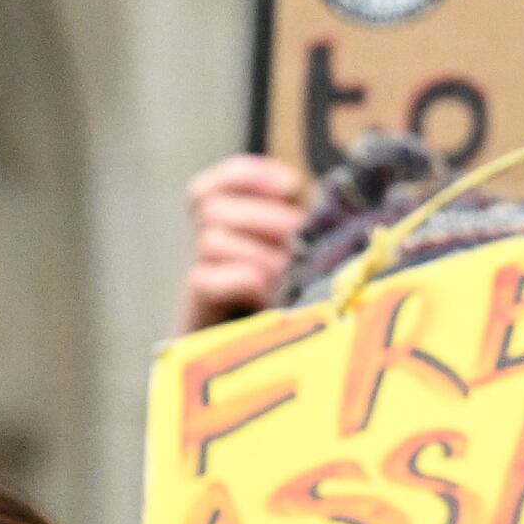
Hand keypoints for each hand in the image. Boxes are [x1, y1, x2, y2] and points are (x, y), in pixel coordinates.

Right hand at [184, 155, 312, 328]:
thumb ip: (304, 221)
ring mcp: (201, 270)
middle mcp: (208, 238)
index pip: (220, 182)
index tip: (291, 185)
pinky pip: (205, 280)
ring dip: (258, 253)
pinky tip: (269, 291)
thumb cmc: (290, 290)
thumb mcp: (300, 249)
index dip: (251, 176)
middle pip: (213, 208)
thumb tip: (325, 203)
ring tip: (289, 270)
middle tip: (299, 234)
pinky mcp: (198, 303)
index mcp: (231, 216)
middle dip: (264, 217)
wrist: (260, 348)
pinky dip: (242, 280)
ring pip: (212, 241)